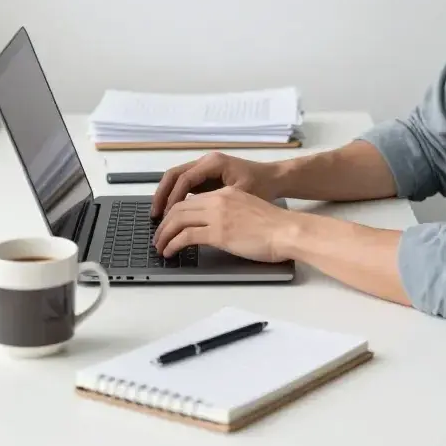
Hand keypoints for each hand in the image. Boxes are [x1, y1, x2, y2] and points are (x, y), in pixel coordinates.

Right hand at [151, 151, 280, 218]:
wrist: (275, 179)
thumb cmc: (261, 187)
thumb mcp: (240, 195)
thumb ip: (217, 202)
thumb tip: (193, 216)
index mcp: (213, 163)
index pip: (185, 179)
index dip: (173, 198)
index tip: (166, 216)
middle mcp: (206, 161)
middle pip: (175, 175)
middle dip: (162, 195)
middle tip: (154, 215)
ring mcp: (205, 167)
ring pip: (177, 178)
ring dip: (166, 195)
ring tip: (159, 215)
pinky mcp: (207, 175)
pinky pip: (185, 184)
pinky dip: (176, 196)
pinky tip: (172, 212)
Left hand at [153, 186, 295, 261]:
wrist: (287, 230)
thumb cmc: (274, 226)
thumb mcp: (247, 210)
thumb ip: (228, 213)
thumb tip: (213, 227)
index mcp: (226, 193)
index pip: (191, 200)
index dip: (175, 213)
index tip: (168, 224)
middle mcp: (218, 200)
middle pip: (179, 208)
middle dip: (164, 224)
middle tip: (158, 237)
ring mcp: (218, 215)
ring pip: (178, 220)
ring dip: (165, 235)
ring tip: (160, 247)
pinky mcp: (218, 232)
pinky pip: (186, 236)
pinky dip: (173, 244)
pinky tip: (171, 252)